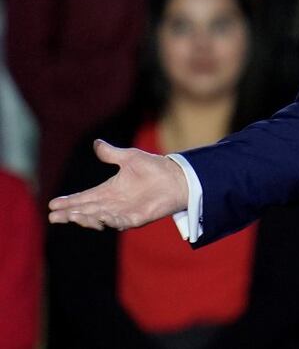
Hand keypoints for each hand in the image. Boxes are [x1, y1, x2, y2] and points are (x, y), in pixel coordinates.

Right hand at [48, 140, 188, 230]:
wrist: (177, 177)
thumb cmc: (154, 167)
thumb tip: (97, 143)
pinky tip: (99, 218)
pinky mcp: (137, 218)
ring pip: (99, 219)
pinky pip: (120, 223)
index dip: (69, 201)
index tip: (52, 204)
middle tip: (54, 216)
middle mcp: (113, 204)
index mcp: (108, 191)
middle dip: (70, 214)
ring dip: (85, 218)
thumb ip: (112, 153)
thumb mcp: (130, 157)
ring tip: (72, 216)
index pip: (84, 198)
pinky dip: (109, 221)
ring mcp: (124, 213)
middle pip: (86, 211)